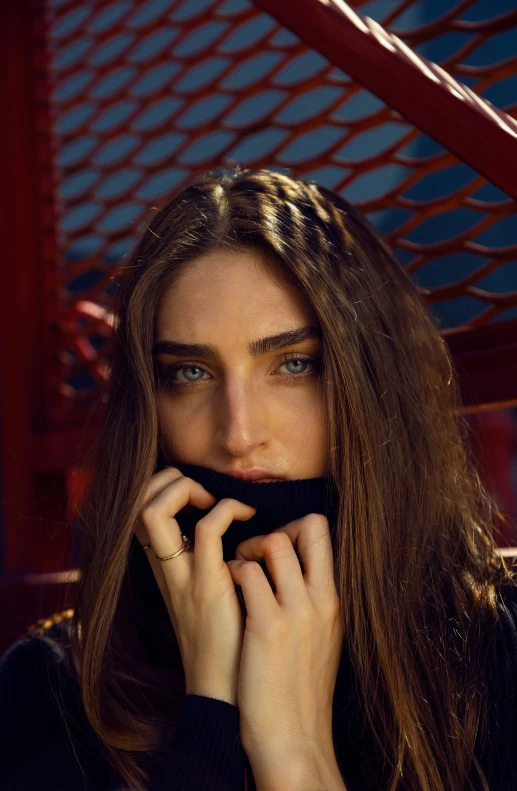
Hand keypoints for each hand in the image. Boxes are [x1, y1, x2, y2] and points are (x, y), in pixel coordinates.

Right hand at [134, 466, 255, 705]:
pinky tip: (249, 517)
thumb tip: (234, 528)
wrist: (224, 689)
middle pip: (136, 503)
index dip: (162, 487)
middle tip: (204, 489)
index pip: (141, 511)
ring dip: (186, 488)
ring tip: (218, 499)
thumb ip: (211, 561)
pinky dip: (227, 509)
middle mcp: (163, 567)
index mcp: (165, 567)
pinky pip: (206, 529)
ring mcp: (180, 575)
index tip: (203, 494)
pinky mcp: (205, 585)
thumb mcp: (211, 592)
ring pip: (153, 509)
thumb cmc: (227, 638)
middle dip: (166, 479)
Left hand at [227, 514, 344, 787]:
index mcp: (333, 601)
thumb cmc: (299, 692)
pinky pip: (246, 572)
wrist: (294, 740)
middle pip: (308, 526)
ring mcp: (297, 611)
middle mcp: (320, 599)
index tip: (274, 549)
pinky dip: (230, 573)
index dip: (295, 528)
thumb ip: (313, 604)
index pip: (324, 534)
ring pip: (274, 542)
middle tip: (255, 553)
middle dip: (276, 527)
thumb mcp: (322, 640)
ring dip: (248, 548)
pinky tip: (225, 593)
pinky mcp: (268, 626)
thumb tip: (296, 573)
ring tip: (237, 572)